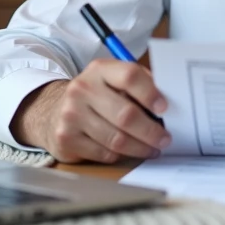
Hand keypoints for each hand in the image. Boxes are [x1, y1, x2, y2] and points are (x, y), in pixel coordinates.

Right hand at [11, 59, 170, 163]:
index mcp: (100, 69)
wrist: (53, 112)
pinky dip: (121, 155)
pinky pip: (104, 153)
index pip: (130, 76)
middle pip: (125, 114)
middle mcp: (82, 89)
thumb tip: (171, 101)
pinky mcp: (66, 138)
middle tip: (165, 139)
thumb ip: (139, 85)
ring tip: (153, 149)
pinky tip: (128, 152)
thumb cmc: (96, 97)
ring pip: (116, 139)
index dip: (151, 93)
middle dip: (151, 131)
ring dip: (140, 148)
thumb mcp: (112, 81)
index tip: (165, 108)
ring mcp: (71, 114)